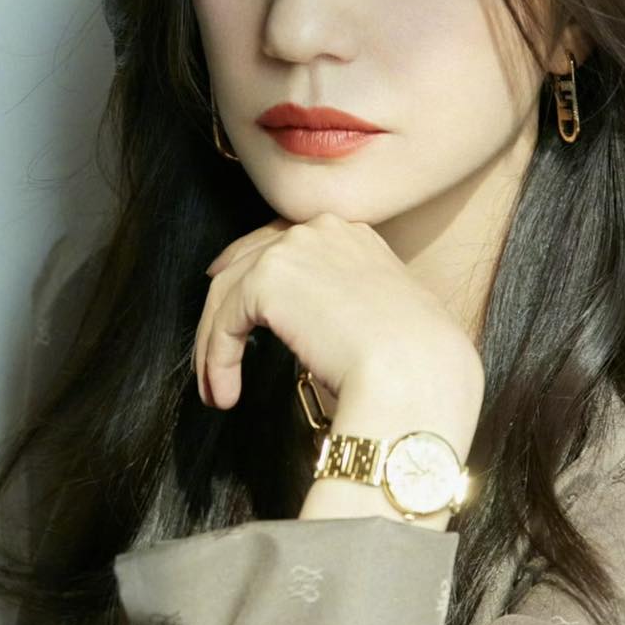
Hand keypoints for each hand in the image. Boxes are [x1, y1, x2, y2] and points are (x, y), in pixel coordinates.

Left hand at [190, 214, 482, 411]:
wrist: (416, 368)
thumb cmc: (415, 362)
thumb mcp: (384, 316)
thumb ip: (345, 307)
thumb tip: (314, 332)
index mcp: (351, 234)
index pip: (284, 242)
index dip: (250, 268)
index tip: (231, 295)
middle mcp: (320, 230)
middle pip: (248, 261)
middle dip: (222, 304)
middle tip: (209, 346)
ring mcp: (292, 249)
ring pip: (228, 294)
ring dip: (215, 346)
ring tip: (216, 390)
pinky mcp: (266, 281)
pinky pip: (224, 324)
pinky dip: (217, 361)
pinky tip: (224, 394)